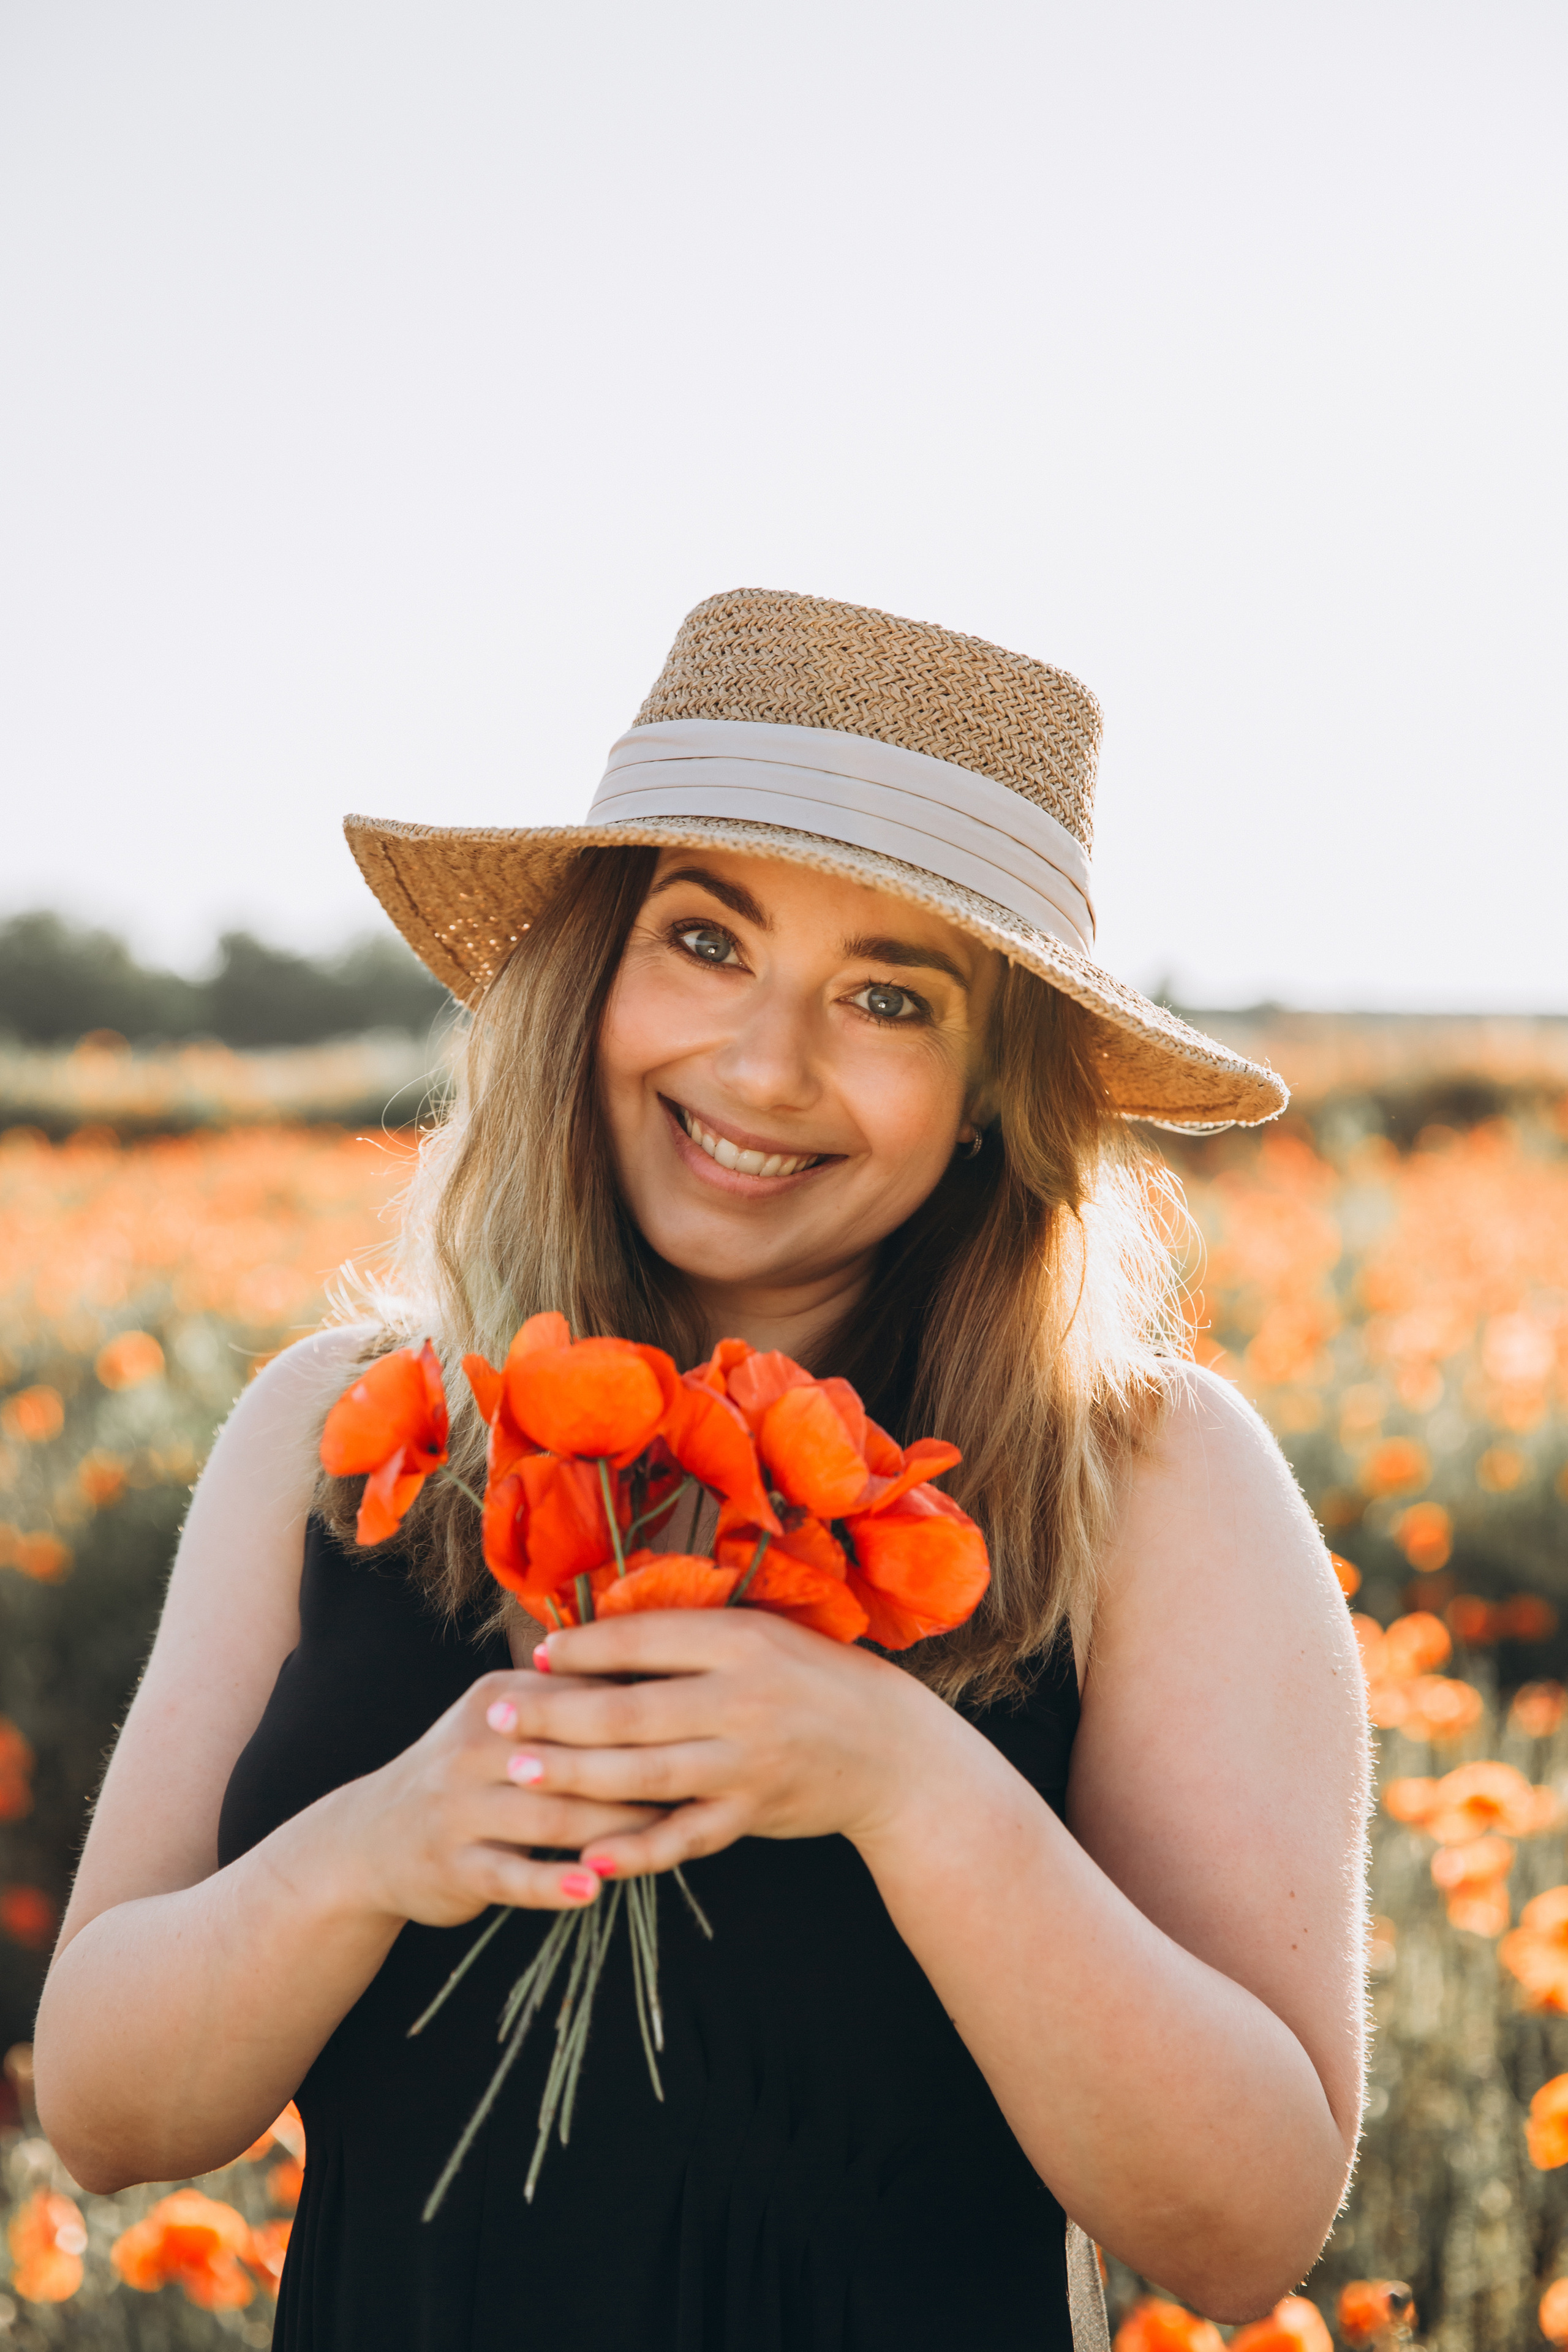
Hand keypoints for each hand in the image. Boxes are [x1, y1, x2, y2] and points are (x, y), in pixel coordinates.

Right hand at [333, 1667, 670, 1924]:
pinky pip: (511, 1876)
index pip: (583, 1697)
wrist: (369, 1838)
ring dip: (613, 1829)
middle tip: (702, 1782)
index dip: (645, 1713)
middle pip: (575, 1755)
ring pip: (551, 1817)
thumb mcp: (503, 1719)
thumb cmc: (467, 1773)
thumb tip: (665, 1675)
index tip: (700, 1722)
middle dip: (640, 1770)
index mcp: (498, 1699)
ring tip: (667, 1836)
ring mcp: (459, 1807)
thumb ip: (569, 1702)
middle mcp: (475, 1744)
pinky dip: (553, 1884)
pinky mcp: (452, 1865)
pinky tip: (592, 1891)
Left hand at [485, 1608, 965, 1878]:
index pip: (644, 1639)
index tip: (538, 1654)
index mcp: (742, 1641)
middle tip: (495, 1714)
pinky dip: (635, 1850)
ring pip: (644, 1775)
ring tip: (517, 1772)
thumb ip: (693, 1638)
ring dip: (573, 1775)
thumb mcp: (763, 1638)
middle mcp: (742, 1699)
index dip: (584, 1647)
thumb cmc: (815, 1682)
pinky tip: (588, 1857)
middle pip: (629, 1709)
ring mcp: (746, 1762)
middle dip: (554, 1714)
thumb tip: (604, 1631)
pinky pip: (683, 1837)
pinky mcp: (751, 1814)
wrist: (894, 1753)